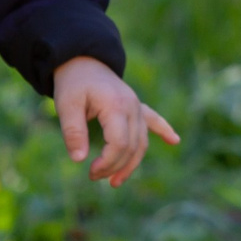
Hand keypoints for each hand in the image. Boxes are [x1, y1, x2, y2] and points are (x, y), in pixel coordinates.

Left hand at [52, 57, 178, 186]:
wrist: (82, 59)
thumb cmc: (73, 82)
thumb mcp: (66, 105)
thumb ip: (73, 131)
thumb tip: (79, 160)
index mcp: (116, 106)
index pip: (120, 144)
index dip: (107, 163)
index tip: (90, 171)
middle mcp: (132, 107)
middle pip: (131, 146)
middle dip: (114, 167)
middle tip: (93, 176)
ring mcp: (136, 106)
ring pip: (141, 141)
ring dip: (132, 163)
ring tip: (116, 181)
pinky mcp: (136, 106)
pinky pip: (153, 120)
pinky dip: (164, 130)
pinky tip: (174, 140)